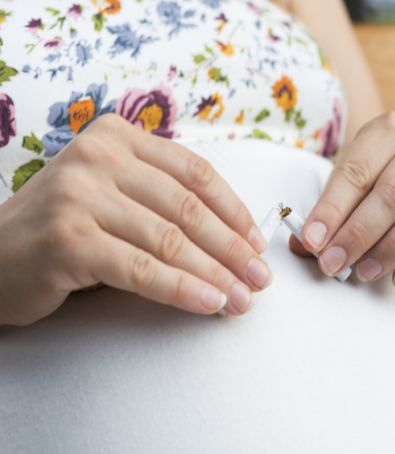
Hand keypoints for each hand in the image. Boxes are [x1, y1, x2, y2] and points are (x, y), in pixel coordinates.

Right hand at [0, 114, 270, 325]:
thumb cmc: (65, 230)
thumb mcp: (114, 196)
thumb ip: (162, 201)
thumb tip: (237, 240)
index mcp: (117, 138)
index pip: (195, 173)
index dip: (235, 212)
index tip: (259, 244)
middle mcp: (97, 157)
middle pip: (188, 209)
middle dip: (232, 250)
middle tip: (260, 280)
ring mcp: (79, 195)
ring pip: (170, 241)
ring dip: (215, 275)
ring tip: (241, 300)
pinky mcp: (68, 239)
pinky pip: (143, 269)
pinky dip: (182, 290)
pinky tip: (209, 304)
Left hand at [291, 111, 394, 289]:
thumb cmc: (368, 182)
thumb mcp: (343, 184)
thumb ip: (325, 214)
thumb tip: (306, 247)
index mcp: (387, 130)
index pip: (357, 171)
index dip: (333, 210)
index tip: (313, 242)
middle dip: (360, 234)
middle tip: (334, 264)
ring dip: (393, 249)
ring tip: (365, 273)